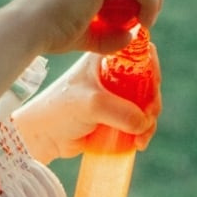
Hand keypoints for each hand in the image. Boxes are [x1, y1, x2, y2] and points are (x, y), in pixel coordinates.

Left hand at [14, 54, 160, 162]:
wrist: (43, 136)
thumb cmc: (62, 111)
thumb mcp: (93, 104)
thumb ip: (122, 111)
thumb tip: (144, 123)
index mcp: (106, 59)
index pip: (140, 53)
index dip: (152, 68)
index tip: (152, 89)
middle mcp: (114, 74)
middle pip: (148, 81)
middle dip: (152, 101)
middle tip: (148, 118)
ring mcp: (116, 96)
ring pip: (146, 103)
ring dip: (149, 121)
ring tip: (141, 138)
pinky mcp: (116, 116)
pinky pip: (139, 120)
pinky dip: (143, 131)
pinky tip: (138, 143)